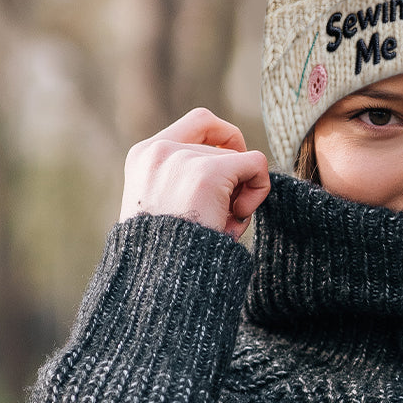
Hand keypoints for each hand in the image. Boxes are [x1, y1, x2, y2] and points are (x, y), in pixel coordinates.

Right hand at [120, 108, 270, 241]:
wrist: (158, 280)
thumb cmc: (167, 254)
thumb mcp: (165, 205)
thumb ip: (186, 178)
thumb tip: (241, 160)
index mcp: (143, 156)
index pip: (199, 122)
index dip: (225, 139)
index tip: (231, 169)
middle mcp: (159, 150)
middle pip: (223, 146)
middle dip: (231, 180)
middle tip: (221, 215)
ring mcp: (183, 159)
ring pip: (240, 160)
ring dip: (240, 194)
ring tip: (220, 225)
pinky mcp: (208, 173)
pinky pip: (256, 165)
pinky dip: (259, 189)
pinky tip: (237, 217)